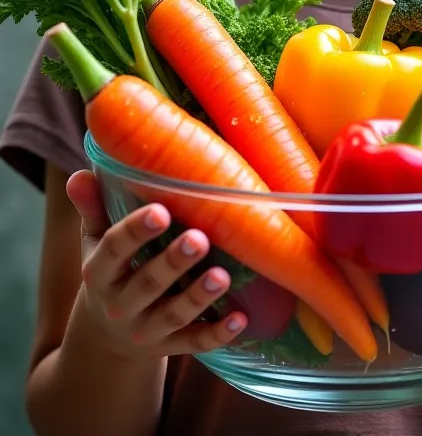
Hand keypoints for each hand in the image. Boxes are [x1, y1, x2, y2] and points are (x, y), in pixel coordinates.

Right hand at [66, 170, 246, 358]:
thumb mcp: (95, 242)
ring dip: (198, 296)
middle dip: (174, 261)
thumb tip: (79, 175)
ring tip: (222, 276)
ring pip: (173, 315)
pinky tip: (240, 319)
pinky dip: (217, 334)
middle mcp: (120, 304)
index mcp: (100, 272)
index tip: (160, 211)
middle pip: (148, 283)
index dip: (136, 231)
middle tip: (199, 239)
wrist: (106, 335)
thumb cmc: (112, 269)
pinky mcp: (170, 346)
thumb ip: (92, 209)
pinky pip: (194, 343)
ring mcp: (146, 329)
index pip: (114, 249)